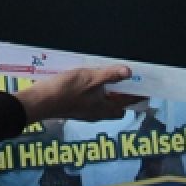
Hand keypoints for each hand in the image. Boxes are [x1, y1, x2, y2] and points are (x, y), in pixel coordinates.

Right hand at [13, 65, 139, 123]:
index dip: (137, 95)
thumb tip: (129, 72)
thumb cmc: (66, 90)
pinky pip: (90, 101)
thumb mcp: (90, 78)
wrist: (39, 102)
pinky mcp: (74, 108)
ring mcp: (84, 112)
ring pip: (102, 104)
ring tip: (109, 79)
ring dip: (108, 94)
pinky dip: (95, 93)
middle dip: (123, 96)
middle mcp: (96, 114)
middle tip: (127, 82)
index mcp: (105, 108)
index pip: (127, 103)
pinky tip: (89, 82)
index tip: (146, 88)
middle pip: (116, 106)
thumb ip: (110, 75)